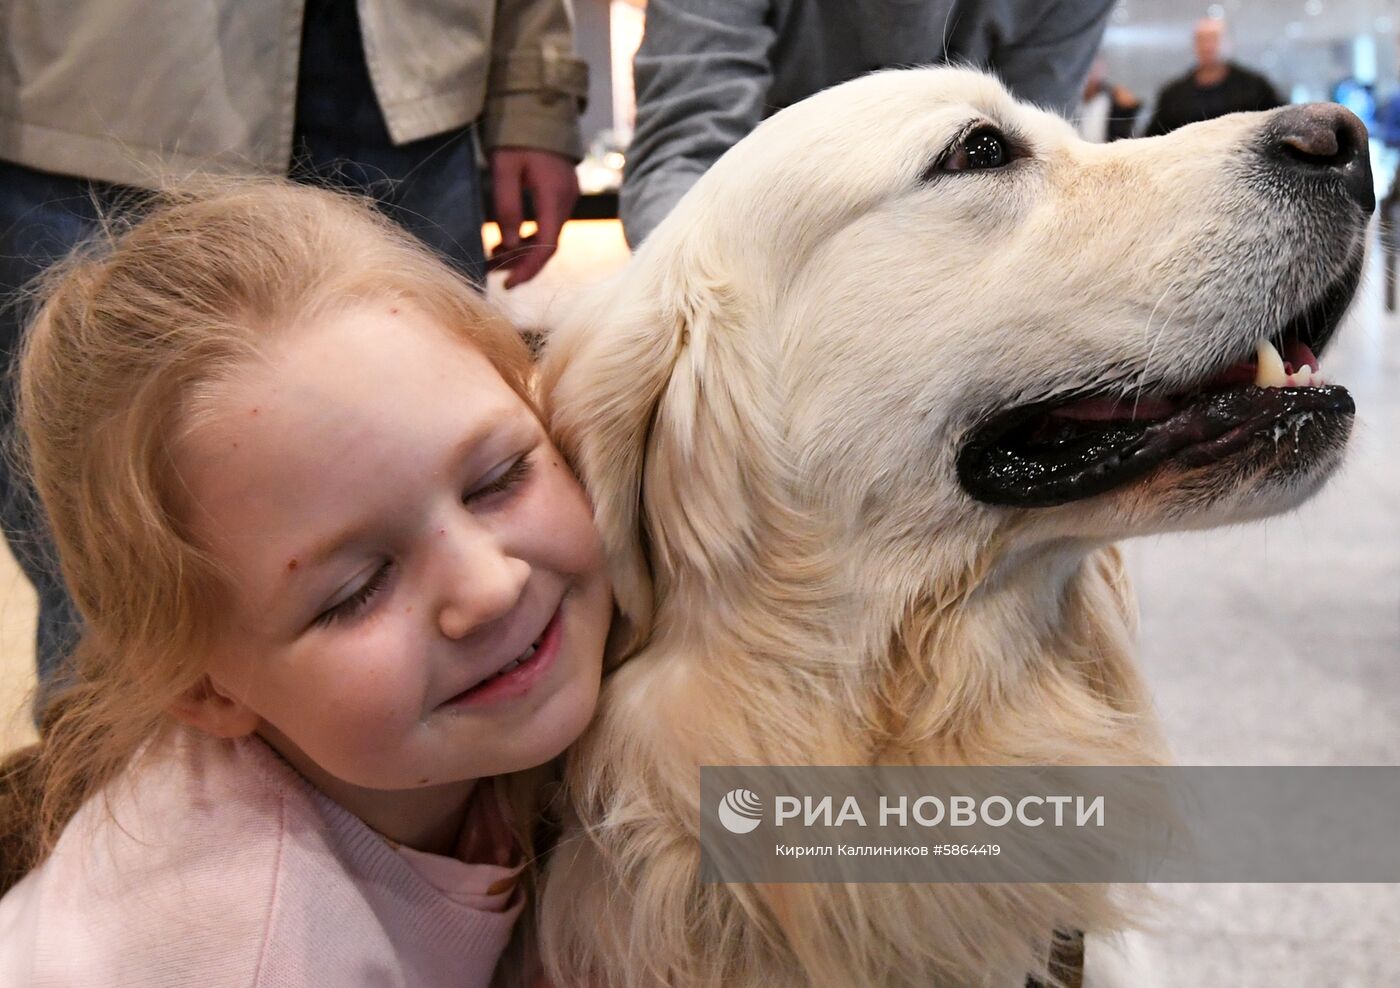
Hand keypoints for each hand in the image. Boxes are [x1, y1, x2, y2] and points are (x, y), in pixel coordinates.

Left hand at [489, 147, 578, 287]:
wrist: (538, 107)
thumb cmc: (516, 135)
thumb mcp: (504, 169)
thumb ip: (507, 207)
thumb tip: (509, 245)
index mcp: (555, 195)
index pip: (546, 245)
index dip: (527, 269)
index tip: (507, 285)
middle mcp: (567, 200)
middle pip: (547, 244)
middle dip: (520, 262)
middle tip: (490, 272)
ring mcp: (567, 197)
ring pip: (546, 235)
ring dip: (521, 250)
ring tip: (491, 258)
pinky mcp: (560, 193)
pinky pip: (546, 223)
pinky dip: (527, 235)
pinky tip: (505, 242)